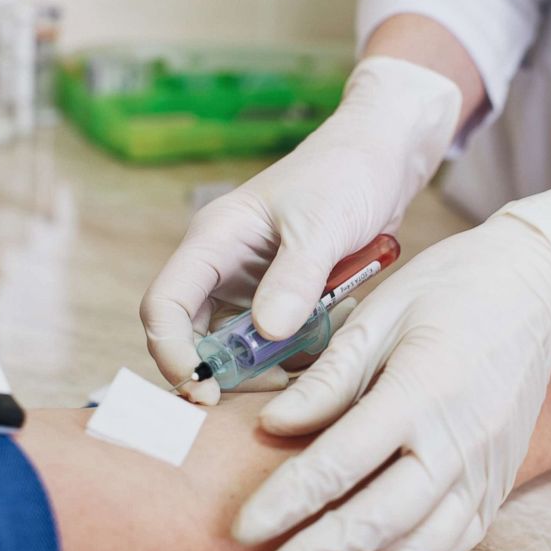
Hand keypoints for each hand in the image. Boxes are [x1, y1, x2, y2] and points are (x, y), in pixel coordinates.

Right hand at [140, 57, 460, 403]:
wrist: (385, 157)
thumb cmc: (347, 173)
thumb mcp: (323, 226)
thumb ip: (295, 278)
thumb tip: (267, 334)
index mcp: (214, 241)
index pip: (165, 306)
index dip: (174, 355)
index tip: (205, 393)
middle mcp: (224, 267)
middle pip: (196, 338)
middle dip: (224, 373)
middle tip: (273, 390)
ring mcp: (255, 284)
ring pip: (238, 347)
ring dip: (265, 368)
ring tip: (308, 367)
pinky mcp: (286, 297)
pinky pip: (277, 341)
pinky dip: (296, 354)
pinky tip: (327, 347)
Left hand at [231, 191, 550, 550]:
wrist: (536, 288)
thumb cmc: (453, 289)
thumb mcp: (383, 313)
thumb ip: (330, 377)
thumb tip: (275, 427)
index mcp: (423, 389)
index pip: (342, 460)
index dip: (287, 499)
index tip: (241, 529)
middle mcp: (460, 440)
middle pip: (382, 517)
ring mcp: (486, 468)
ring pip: (421, 545)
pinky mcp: (499, 482)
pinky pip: (453, 543)